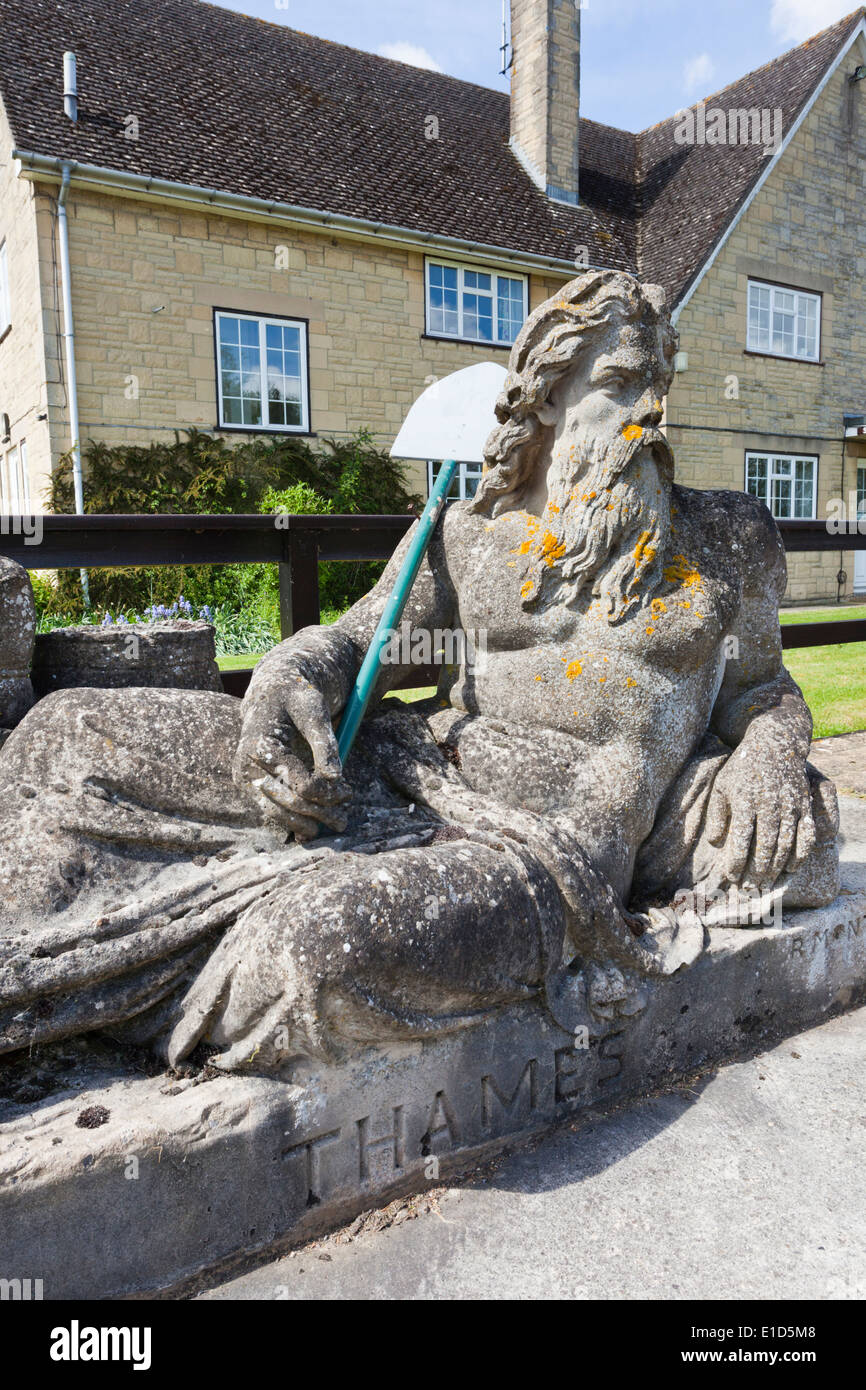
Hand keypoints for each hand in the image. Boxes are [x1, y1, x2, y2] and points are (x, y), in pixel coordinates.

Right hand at [234, 669, 351, 839]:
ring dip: (305, 823)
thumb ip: (324, 743)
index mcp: (260, 744)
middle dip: (319, 812)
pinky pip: (271, 811)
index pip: (298, 783)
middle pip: (287, 802)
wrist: (271, 695)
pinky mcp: (250, 786)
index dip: (326, 793)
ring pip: (276, 813)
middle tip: (344, 819)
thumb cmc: (296, 698)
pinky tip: (313, 825)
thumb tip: (336, 777)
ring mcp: (245, 778)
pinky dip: (293, 819)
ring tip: (332, 824)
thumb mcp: (314, 711)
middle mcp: (246, 765)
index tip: (348, 791)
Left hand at [705, 738, 815, 887]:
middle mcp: (769, 805)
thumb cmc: (742, 768)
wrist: (775, 743)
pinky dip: (800, 855)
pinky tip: (791, 869)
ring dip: (776, 868)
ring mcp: (789, 806)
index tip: (730, 877)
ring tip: (765, 883)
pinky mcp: (804, 805)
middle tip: (749, 887)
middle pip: (764, 848)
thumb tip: (714, 843)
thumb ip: (716, 815)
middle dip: (756, 872)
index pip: (740, 841)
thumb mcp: (721, 786)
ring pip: (785, 845)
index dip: (735, 862)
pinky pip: (806, 835)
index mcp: (745, 801)